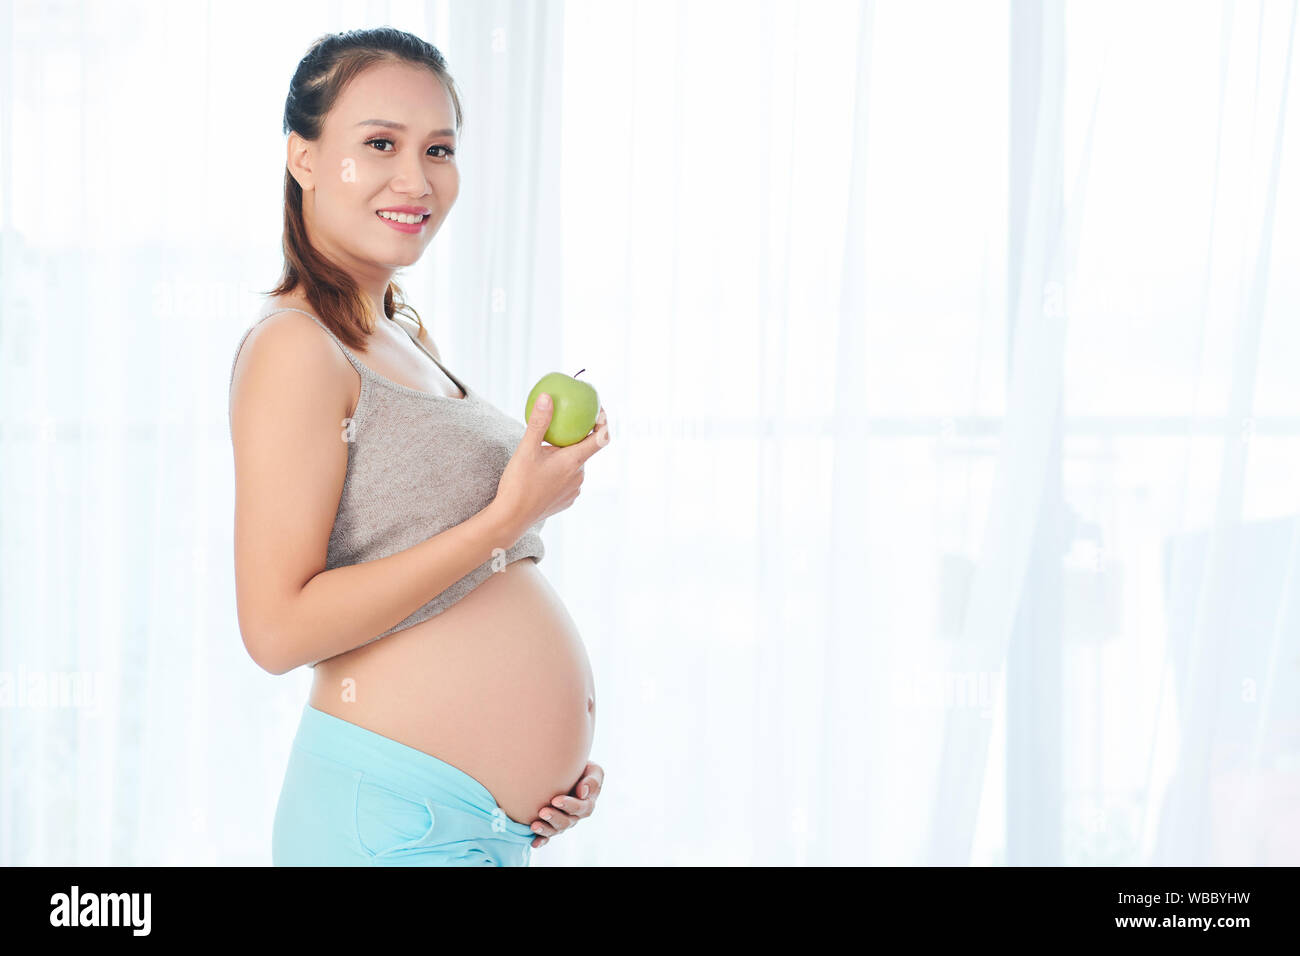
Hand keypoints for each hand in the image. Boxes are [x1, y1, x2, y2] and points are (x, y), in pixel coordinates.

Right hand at [495, 401, 609, 534]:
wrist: (511, 518)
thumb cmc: (519, 484)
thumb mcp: (526, 449)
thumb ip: (539, 423)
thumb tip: (547, 397)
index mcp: (574, 461)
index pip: (601, 438)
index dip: (604, 422)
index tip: (598, 411)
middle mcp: (579, 476)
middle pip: (585, 450)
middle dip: (576, 438)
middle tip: (561, 426)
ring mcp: (574, 490)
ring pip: (575, 465)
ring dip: (566, 455)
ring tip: (548, 449)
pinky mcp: (566, 500)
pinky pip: (568, 479)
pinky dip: (561, 470)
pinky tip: (544, 469)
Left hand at [528, 761, 604, 847]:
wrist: (568, 770)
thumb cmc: (582, 769)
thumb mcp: (593, 771)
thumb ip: (592, 781)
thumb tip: (582, 792)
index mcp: (587, 803)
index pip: (581, 808)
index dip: (569, 806)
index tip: (555, 800)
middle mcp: (576, 816)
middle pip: (567, 822)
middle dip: (555, 818)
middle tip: (543, 812)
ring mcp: (563, 822)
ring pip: (556, 830)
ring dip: (545, 829)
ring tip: (534, 825)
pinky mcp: (552, 825)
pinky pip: (547, 837)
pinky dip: (541, 840)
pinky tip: (534, 843)